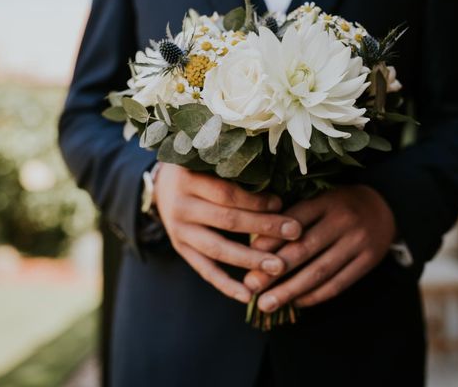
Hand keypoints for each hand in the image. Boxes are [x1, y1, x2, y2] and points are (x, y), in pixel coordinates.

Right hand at [152, 163, 302, 303]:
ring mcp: (178, 230)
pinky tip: (248, 295)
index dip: (256, 200)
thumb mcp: (208, 161)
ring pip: (218, 248)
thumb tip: (280, 184)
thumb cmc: (198, 168)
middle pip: (227, 219)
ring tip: (279, 267)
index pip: (227, 193)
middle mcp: (181, 205)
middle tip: (295, 232)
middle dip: (264, 227)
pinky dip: (226, 285)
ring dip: (250, 259)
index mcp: (189, 178)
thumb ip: (235, 171)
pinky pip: (204, 270)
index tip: (282, 204)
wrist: (162, 184)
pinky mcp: (180, 248)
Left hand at [243, 185, 395, 311]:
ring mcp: (358, 242)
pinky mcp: (369, 261)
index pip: (293, 221)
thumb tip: (256, 243)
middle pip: (304, 249)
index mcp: (327, 201)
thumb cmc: (340, 204)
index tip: (248, 255)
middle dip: (274, 271)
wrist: (385, 206)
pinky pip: (338, 283)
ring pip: (319, 271)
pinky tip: (296, 303)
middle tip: (250, 286)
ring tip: (266, 304)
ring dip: (290, 290)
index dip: (270, 240)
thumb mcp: (320, 200)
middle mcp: (343, 220)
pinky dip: (315, 296)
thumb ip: (293, 217)